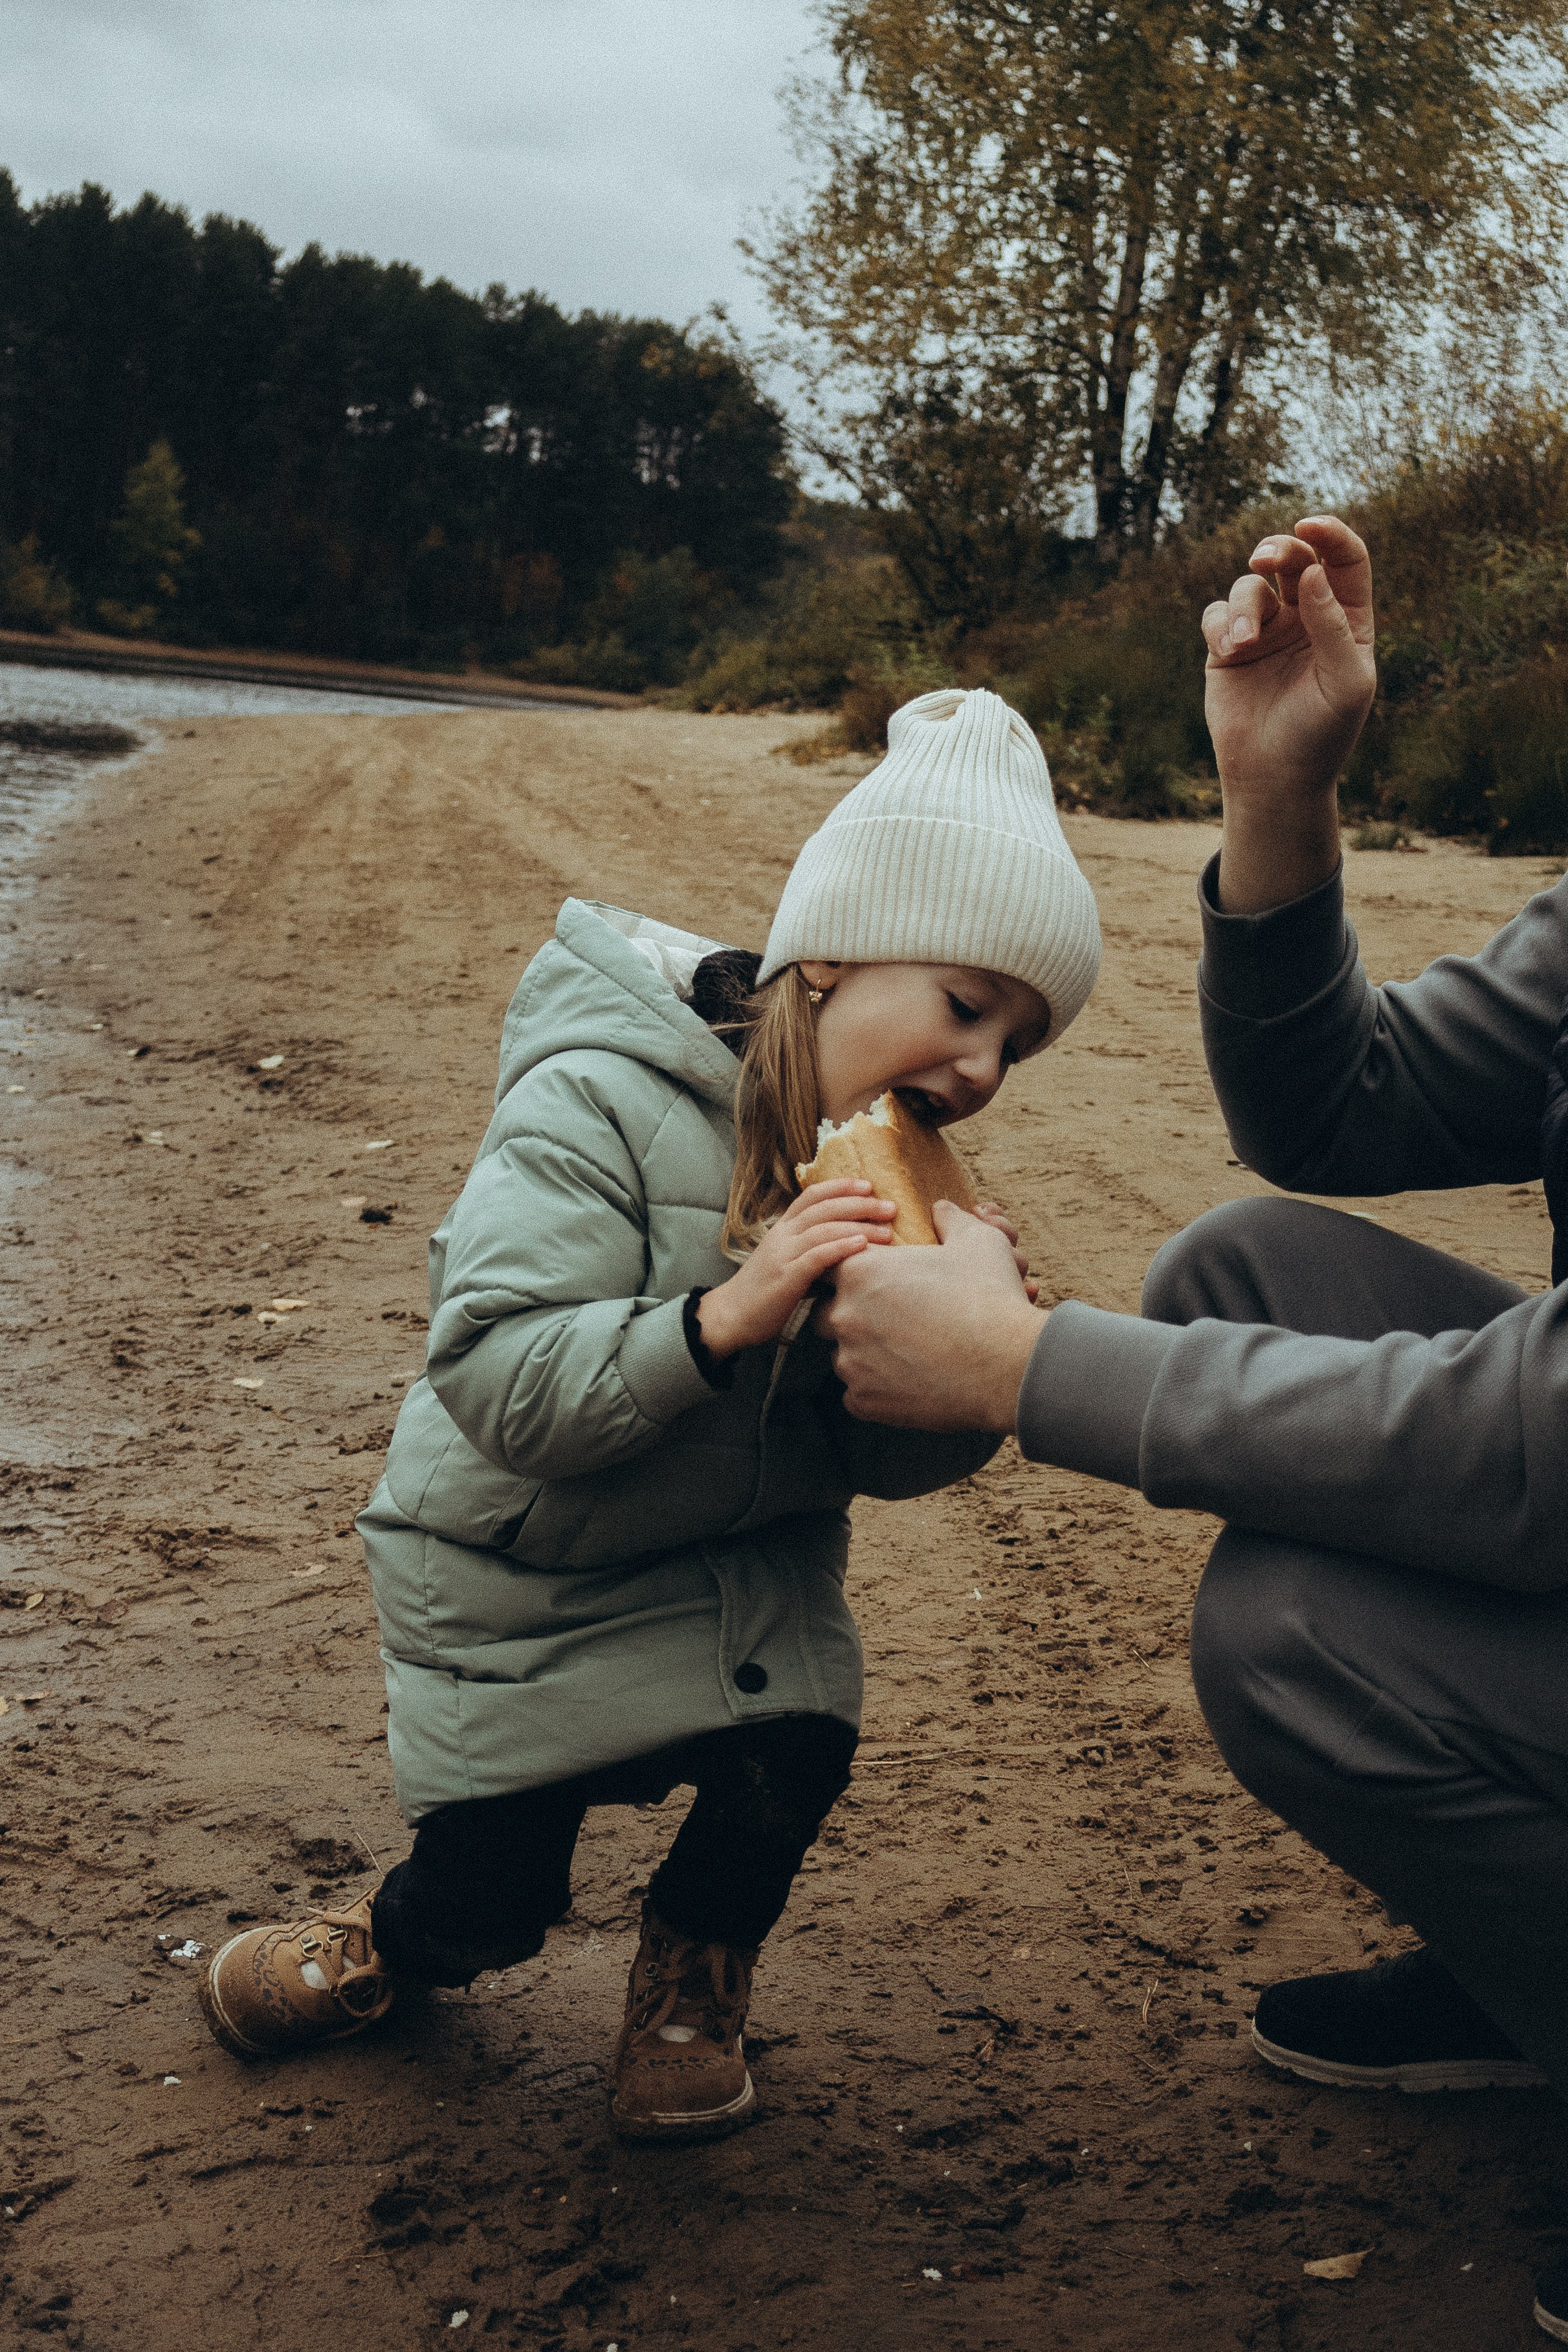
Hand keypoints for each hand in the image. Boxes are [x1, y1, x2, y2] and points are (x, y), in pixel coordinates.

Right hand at [697, 1179, 894, 1358]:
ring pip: (824, 1229)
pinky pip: (817, 1256)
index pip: (812, 1195)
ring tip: (886, 1230)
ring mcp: (783, 1254)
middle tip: (890, 1207)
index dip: (840, 1187)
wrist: (731, 1316)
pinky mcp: (786, 1277)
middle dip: (860, 1204)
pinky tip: (862, 1246)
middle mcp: (783, 1235)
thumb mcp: (786, 1260)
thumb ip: (810, 1249)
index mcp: (782, 1228)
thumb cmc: (763, 1292)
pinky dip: (841, 1247)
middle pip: (824, 1208)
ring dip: (859, 1226)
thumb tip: (846, 1245)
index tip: (868, 1186)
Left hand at [814, 1201, 1045, 1430]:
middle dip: (852, 1315)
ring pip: (841, 1356)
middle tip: (890, 1320)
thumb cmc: (991, 1296)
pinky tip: (907, 1381)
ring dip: (863, 1354)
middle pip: (828, 1313)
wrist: (1009, 1364)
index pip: (831, 1267)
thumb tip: (941, 1208)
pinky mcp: (864, 1401)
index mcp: (860, 1271)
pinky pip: (856, 1396)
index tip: (876, 1283)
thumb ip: (950, 1219)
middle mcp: (845, 1315)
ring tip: (903, 1352)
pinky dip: (876, 1391)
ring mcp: (851, 1362)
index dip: (852, 1274)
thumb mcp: (977, 1240)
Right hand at [1201, 515, 1376, 914]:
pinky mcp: (1227, 649)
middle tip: (1263, 558)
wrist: (1274, 779)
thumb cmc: (1320, 735)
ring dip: (1244, 607)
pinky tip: (1229, 653)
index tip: (1310, 527)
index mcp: (1346, 620)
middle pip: (1294, 557)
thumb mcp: (1344, 682)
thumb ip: (1333, 626)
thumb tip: (1314, 570)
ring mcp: (1266, 631)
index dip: (1330, 534)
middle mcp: (1306, 618)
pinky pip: (1217, 613)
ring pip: (1250, 586)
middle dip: (1278, 549)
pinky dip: (1220, 625)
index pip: (1344, 559)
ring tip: (1242, 644)